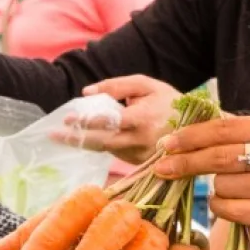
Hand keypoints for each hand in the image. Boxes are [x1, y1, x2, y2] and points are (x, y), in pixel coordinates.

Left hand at [53, 76, 181, 164]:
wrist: (196, 128)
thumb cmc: (168, 101)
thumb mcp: (146, 85)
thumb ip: (116, 86)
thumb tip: (86, 93)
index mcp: (142, 119)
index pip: (110, 122)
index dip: (87, 121)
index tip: (68, 118)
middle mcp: (140, 141)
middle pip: (101, 143)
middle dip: (76, 139)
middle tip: (53, 135)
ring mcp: (140, 156)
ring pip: (105, 149)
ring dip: (84, 142)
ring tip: (63, 134)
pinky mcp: (139, 164)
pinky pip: (115, 153)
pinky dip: (100, 144)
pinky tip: (87, 137)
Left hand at [155, 115, 249, 237]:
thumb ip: (248, 132)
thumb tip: (197, 127)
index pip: (225, 128)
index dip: (191, 136)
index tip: (167, 143)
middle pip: (218, 157)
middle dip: (184, 162)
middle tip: (162, 166)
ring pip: (222, 186)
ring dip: (213, 189)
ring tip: (228, 188)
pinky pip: (231, 210)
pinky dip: (220, 207)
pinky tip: (228, 203)